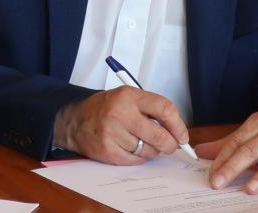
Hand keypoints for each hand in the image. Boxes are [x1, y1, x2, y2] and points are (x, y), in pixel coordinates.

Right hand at [54, 87, 189, 164]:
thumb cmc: (105, 109)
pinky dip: (137, 157)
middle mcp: (120, 113)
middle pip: (159, 135)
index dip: (178, 125)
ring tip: (141, 143)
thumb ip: (150, 110)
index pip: (164, 109)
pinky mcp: (108, 150)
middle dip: (170, 145)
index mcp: (129, 96)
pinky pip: (136, 160)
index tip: (182, 135)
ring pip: (149, 151)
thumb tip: (177, 132)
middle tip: (170, 146)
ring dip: (151, 151)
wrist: (75, 120)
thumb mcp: (126, 98)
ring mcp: (113, 133)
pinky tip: (128, 148)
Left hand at [196, 100, 257, 193]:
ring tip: (250, 189)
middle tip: (218, 183)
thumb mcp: (256, 126)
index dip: (221, 159)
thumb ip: (230, 142)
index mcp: (256, 125)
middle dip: (233, 168)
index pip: (235, 143)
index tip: (210, 174)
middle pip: (250, 151)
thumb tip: (202, 152)